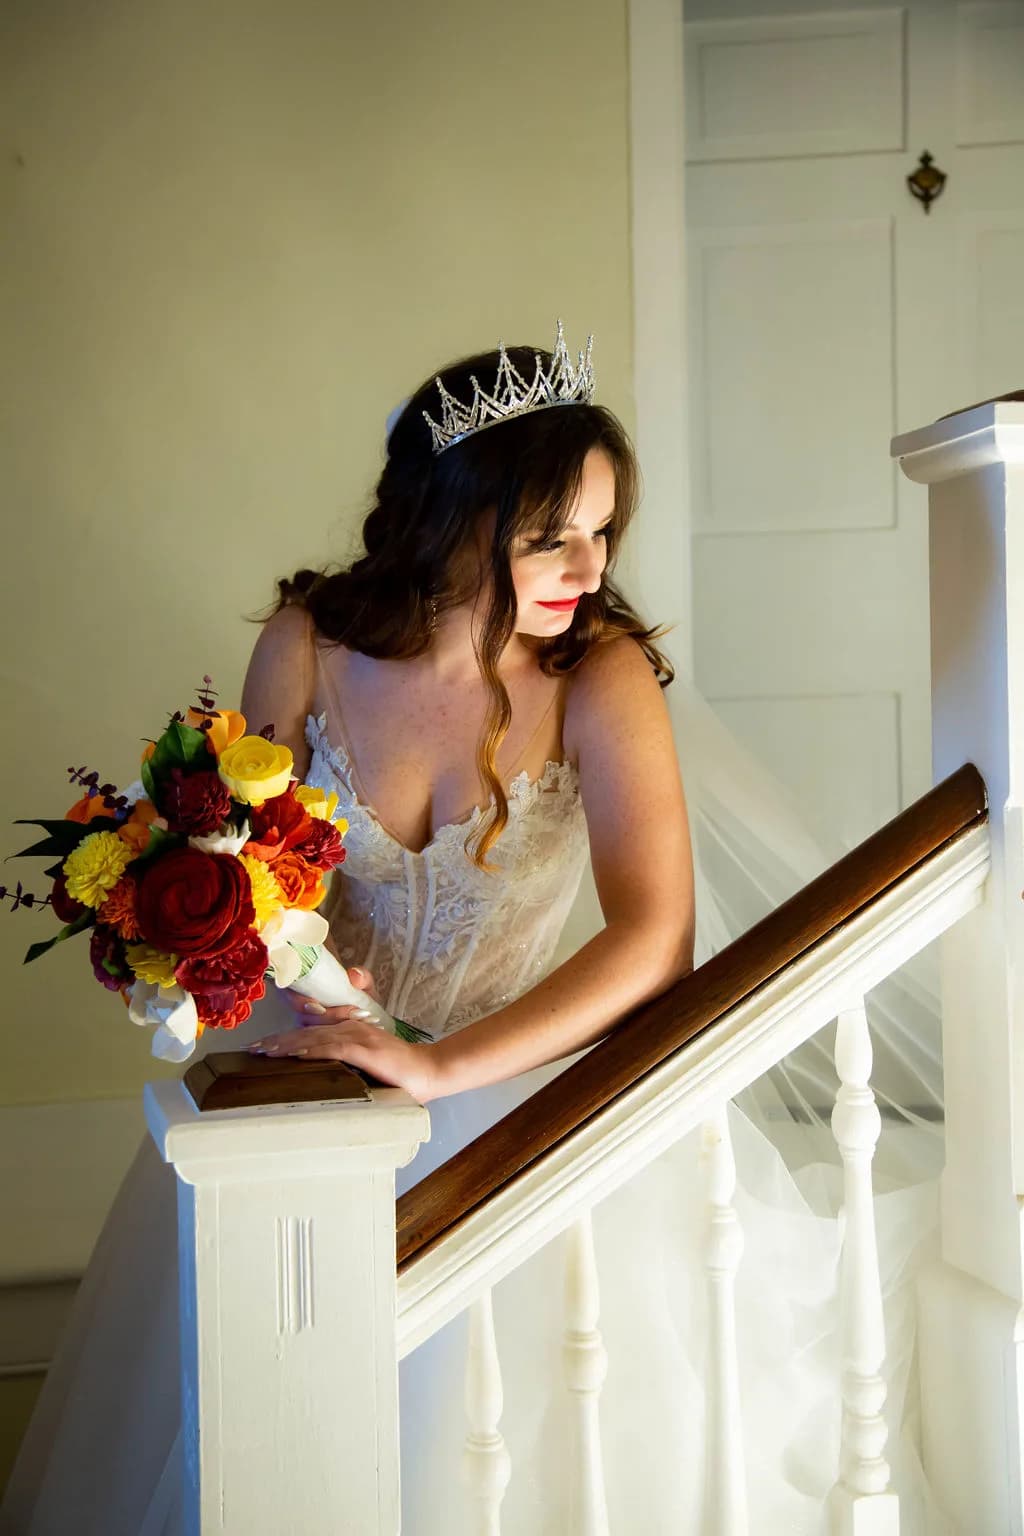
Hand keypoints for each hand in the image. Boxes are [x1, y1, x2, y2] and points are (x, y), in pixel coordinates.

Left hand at [247, 965, 444, 1102]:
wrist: (428, 1071)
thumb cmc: (398, 1073)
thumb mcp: (368, 1065)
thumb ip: (347, 1064)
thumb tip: (320, 1077)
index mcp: (350, 1031)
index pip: (312, 1031)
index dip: (286, 1037)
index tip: (262, 1046)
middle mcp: (351, 1029)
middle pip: (307, 1032)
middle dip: (278, 1041)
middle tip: (253, 1049)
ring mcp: (358, 1038)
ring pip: (315, 1038)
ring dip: (288, 1044)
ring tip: (265, 1052)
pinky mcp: (365, 1050)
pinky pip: (333, 1048)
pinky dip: (313, 1050)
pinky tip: (295, 1054)